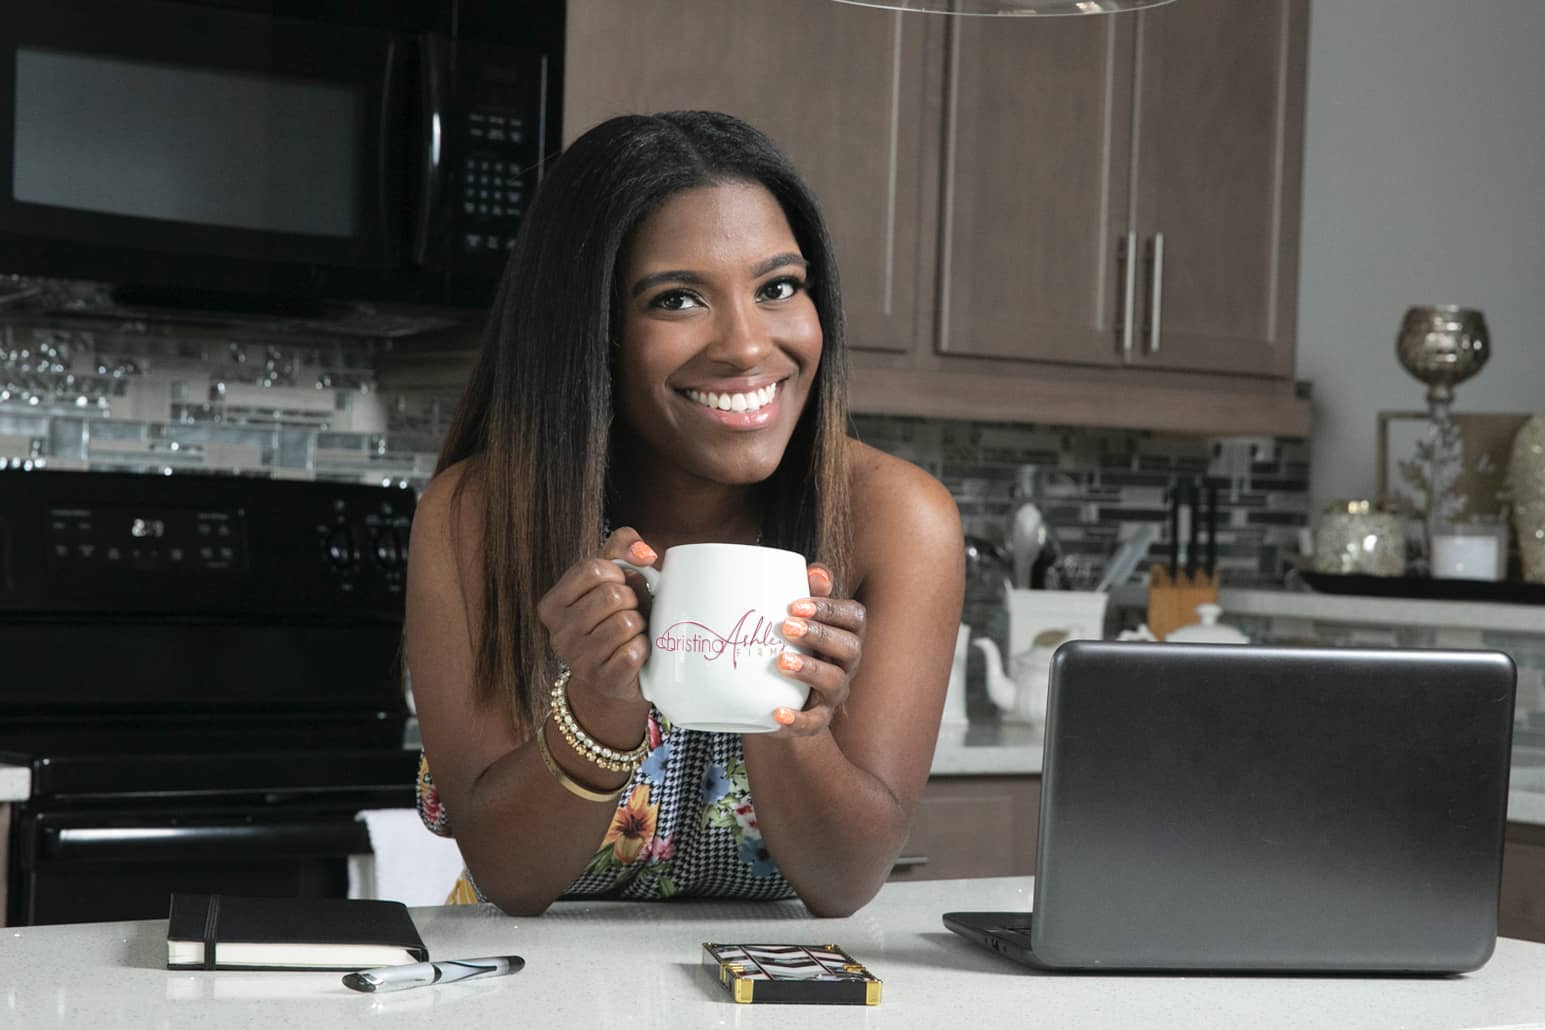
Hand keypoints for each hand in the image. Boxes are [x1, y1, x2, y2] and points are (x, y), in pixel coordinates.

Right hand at [536, 527, 656, 704]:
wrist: (616, 676)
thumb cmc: (615, 617)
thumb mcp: (612, 577)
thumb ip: (623, 545)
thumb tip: (644, 554)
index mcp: (552, 604)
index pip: (592, 569)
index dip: (617, 573)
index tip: (620, 584)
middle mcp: (558, 633)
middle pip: (613, 595)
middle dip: (632, 599)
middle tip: (630, 611)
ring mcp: (578, 660)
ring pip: (626, 623)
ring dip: (640, 625)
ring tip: (633, 632)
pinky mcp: (603, 681)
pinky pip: (634, 652)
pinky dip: (644, 648)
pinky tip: (635, 652)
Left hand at [771, 563, 865, 735]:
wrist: (775, 688)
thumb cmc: (792, 640)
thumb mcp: (798, 614)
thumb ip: (807, 589)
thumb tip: (816, 572)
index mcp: (846, 632)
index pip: (854, 617)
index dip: (829, 609)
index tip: (796, 605)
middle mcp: (847, 662)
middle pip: (850, 648)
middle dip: (820, 635)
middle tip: (787, 626)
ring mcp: (835, 691)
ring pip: (836, 683)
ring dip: (811, 670)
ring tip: (782, 661)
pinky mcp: (818, 717)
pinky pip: (815, 722)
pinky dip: (798, 720)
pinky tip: (777, 713)